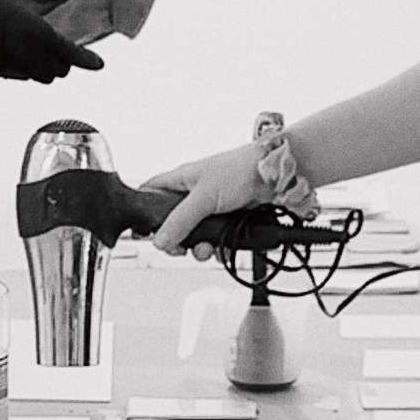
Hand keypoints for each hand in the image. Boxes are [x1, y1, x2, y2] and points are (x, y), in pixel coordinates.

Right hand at [0, 0, 104, 83]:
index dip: (88, 60)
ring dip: (48, 69)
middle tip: (61, 49)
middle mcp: (27, 53)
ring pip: (43, 78)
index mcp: (36, 32)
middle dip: (65, 62)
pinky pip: (24, 77)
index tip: (99, 64)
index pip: (70, 53)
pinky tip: (21, 56)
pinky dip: (29, 70)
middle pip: (60, 70)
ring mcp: (12, 65)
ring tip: (42, 54)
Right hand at [140, 143, 268, 253]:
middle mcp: (195, 194)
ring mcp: (212, 209)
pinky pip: (215, 240)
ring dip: (199, 247)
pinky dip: (217, 248)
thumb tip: (160, 240)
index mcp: (182, 180)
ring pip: (194, 235)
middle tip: (180, 248)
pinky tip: (221, 248)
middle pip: (173, 223)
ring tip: (206, 249)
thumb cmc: (240, 170)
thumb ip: (180, 220)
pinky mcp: (228, 220)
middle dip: (177, 239)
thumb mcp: (203, 197)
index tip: (144, 232)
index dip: (144, 211)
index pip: (151, 192)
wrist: (275, 178)